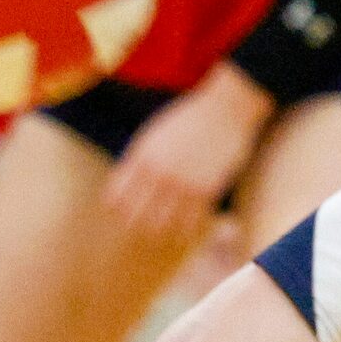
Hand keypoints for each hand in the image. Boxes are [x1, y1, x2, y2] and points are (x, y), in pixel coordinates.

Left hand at [97, 68, 272, 246]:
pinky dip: (184, 229)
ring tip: (160, 231)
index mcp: (142, 156)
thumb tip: (125, 184)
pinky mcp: (207, 190)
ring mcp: (184, 183)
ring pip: (162, 223)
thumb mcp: (154, 134)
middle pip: (136, 214)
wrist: (225, 109)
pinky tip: (183, 229)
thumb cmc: (188, 119)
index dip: (115, 208)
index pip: (117, 195)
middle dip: (134, 223)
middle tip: (138, 226)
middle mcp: (160, 172)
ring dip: (159, 229)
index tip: (119, 212)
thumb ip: (138, 159)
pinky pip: (190, 222)